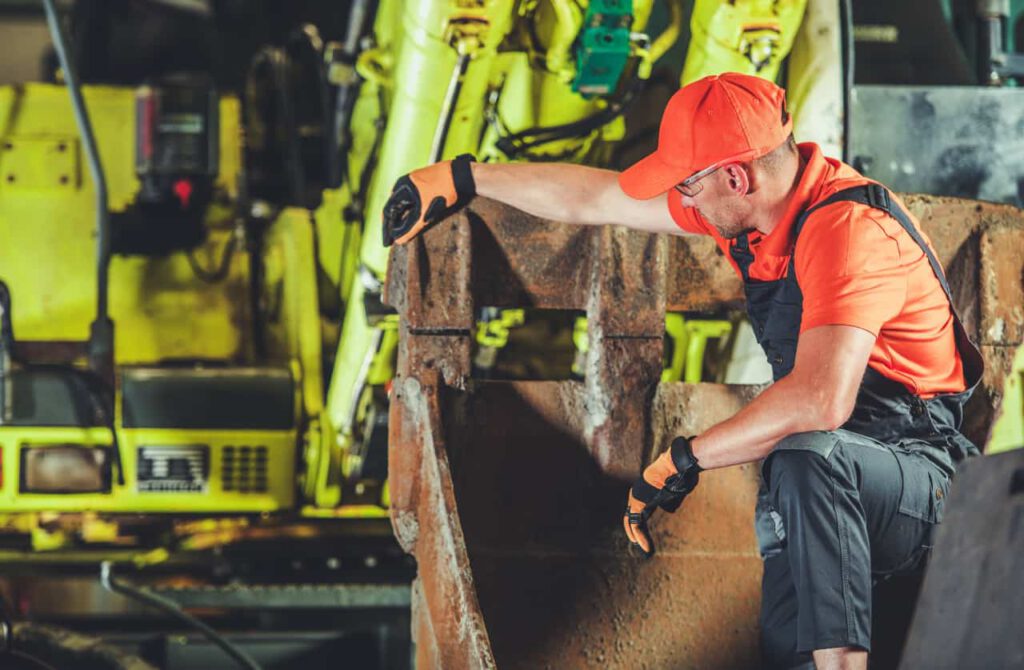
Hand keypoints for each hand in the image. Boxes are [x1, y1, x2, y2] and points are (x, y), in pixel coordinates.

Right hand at [381, 154, 475, 245]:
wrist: (462, 174)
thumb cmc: (444, 191)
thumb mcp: (426, 212)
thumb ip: (411, 227)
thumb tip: (399, 240)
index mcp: (402, 187)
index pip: (388, 211)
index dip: (386, 229)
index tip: (387, 243)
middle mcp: (405, 183)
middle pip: (394, 207)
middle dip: (392, 224)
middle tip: (392, 240)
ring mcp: (414, 182)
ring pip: (403, 204)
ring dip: (401, 218)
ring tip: (401, 232)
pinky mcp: (424, 183)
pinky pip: (411, 200)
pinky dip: (410, 212)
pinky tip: (413, 220)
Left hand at [624, 436, 701, 556]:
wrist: (677, 464)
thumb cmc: (681, 473)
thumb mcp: (677, 489)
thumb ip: (671, 500)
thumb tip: (669, 508)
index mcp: (647, 491)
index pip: (639, 511)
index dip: (641, 524)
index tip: (646, 536)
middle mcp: (638, 494)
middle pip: (633, 517)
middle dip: (636, 533)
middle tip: (643, 546)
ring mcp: (636, 497)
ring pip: (633, 522)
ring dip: (639, 537)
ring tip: (646, 550)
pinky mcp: (638, 503)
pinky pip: (636, 524)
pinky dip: (640, 537)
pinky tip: (646, 548)